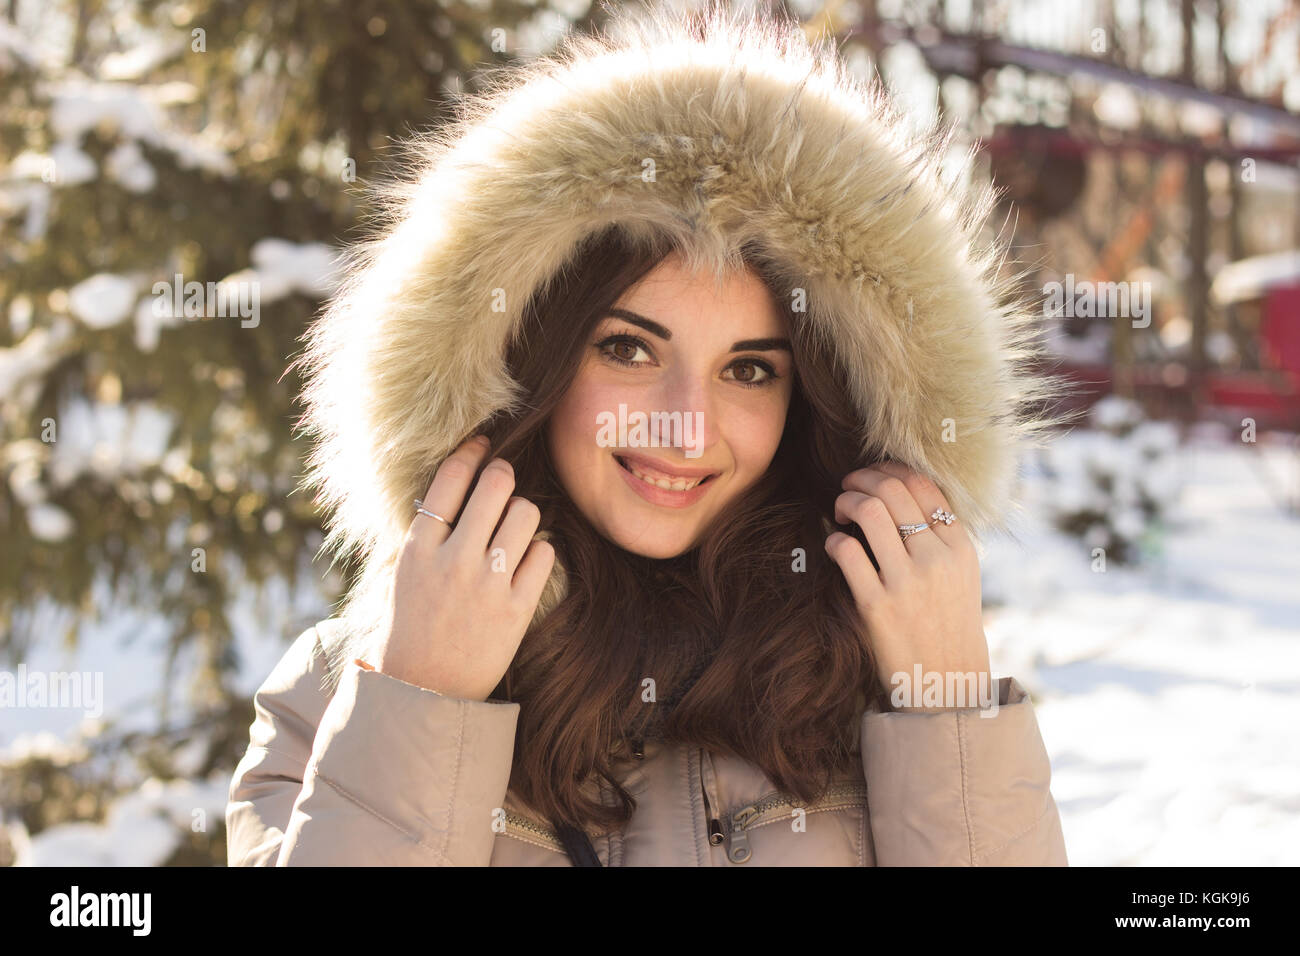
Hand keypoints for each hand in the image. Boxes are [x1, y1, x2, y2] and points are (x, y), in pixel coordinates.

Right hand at [376, 434, 556, 700]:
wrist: (424, 692)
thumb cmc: (411, 627)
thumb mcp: (403, 574)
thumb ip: (426, 533)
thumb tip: (455, 483)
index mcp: (417, 549)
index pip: (450, 479)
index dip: (471, 452)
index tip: (483, 444)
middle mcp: (452, 561)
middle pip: (495, 485)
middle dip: (503, 473)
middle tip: (504, 478)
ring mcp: (486, 585)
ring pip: (525, 513)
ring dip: (522, 511)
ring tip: (514, 524)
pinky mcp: (516, 609)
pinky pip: (543, 552)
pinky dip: (539, 548)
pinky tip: (526, 558)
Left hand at [824, 460, 990, 711]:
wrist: (946, 682)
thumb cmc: (948, 623)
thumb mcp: (962, 575)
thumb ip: (940, 537)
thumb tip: (902, 494)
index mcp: (959, 547)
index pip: (923, 485)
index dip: (890, 470)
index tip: (873, 475)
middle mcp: (936, 559)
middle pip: (892, 490)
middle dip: (861, 479)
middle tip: (848, 487)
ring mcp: (906, 581)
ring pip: (869, 511)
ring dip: (845, 501)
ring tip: (840, 511)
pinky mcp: (876, 604)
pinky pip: (846, 551)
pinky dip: (834, 540)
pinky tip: (835, 546)